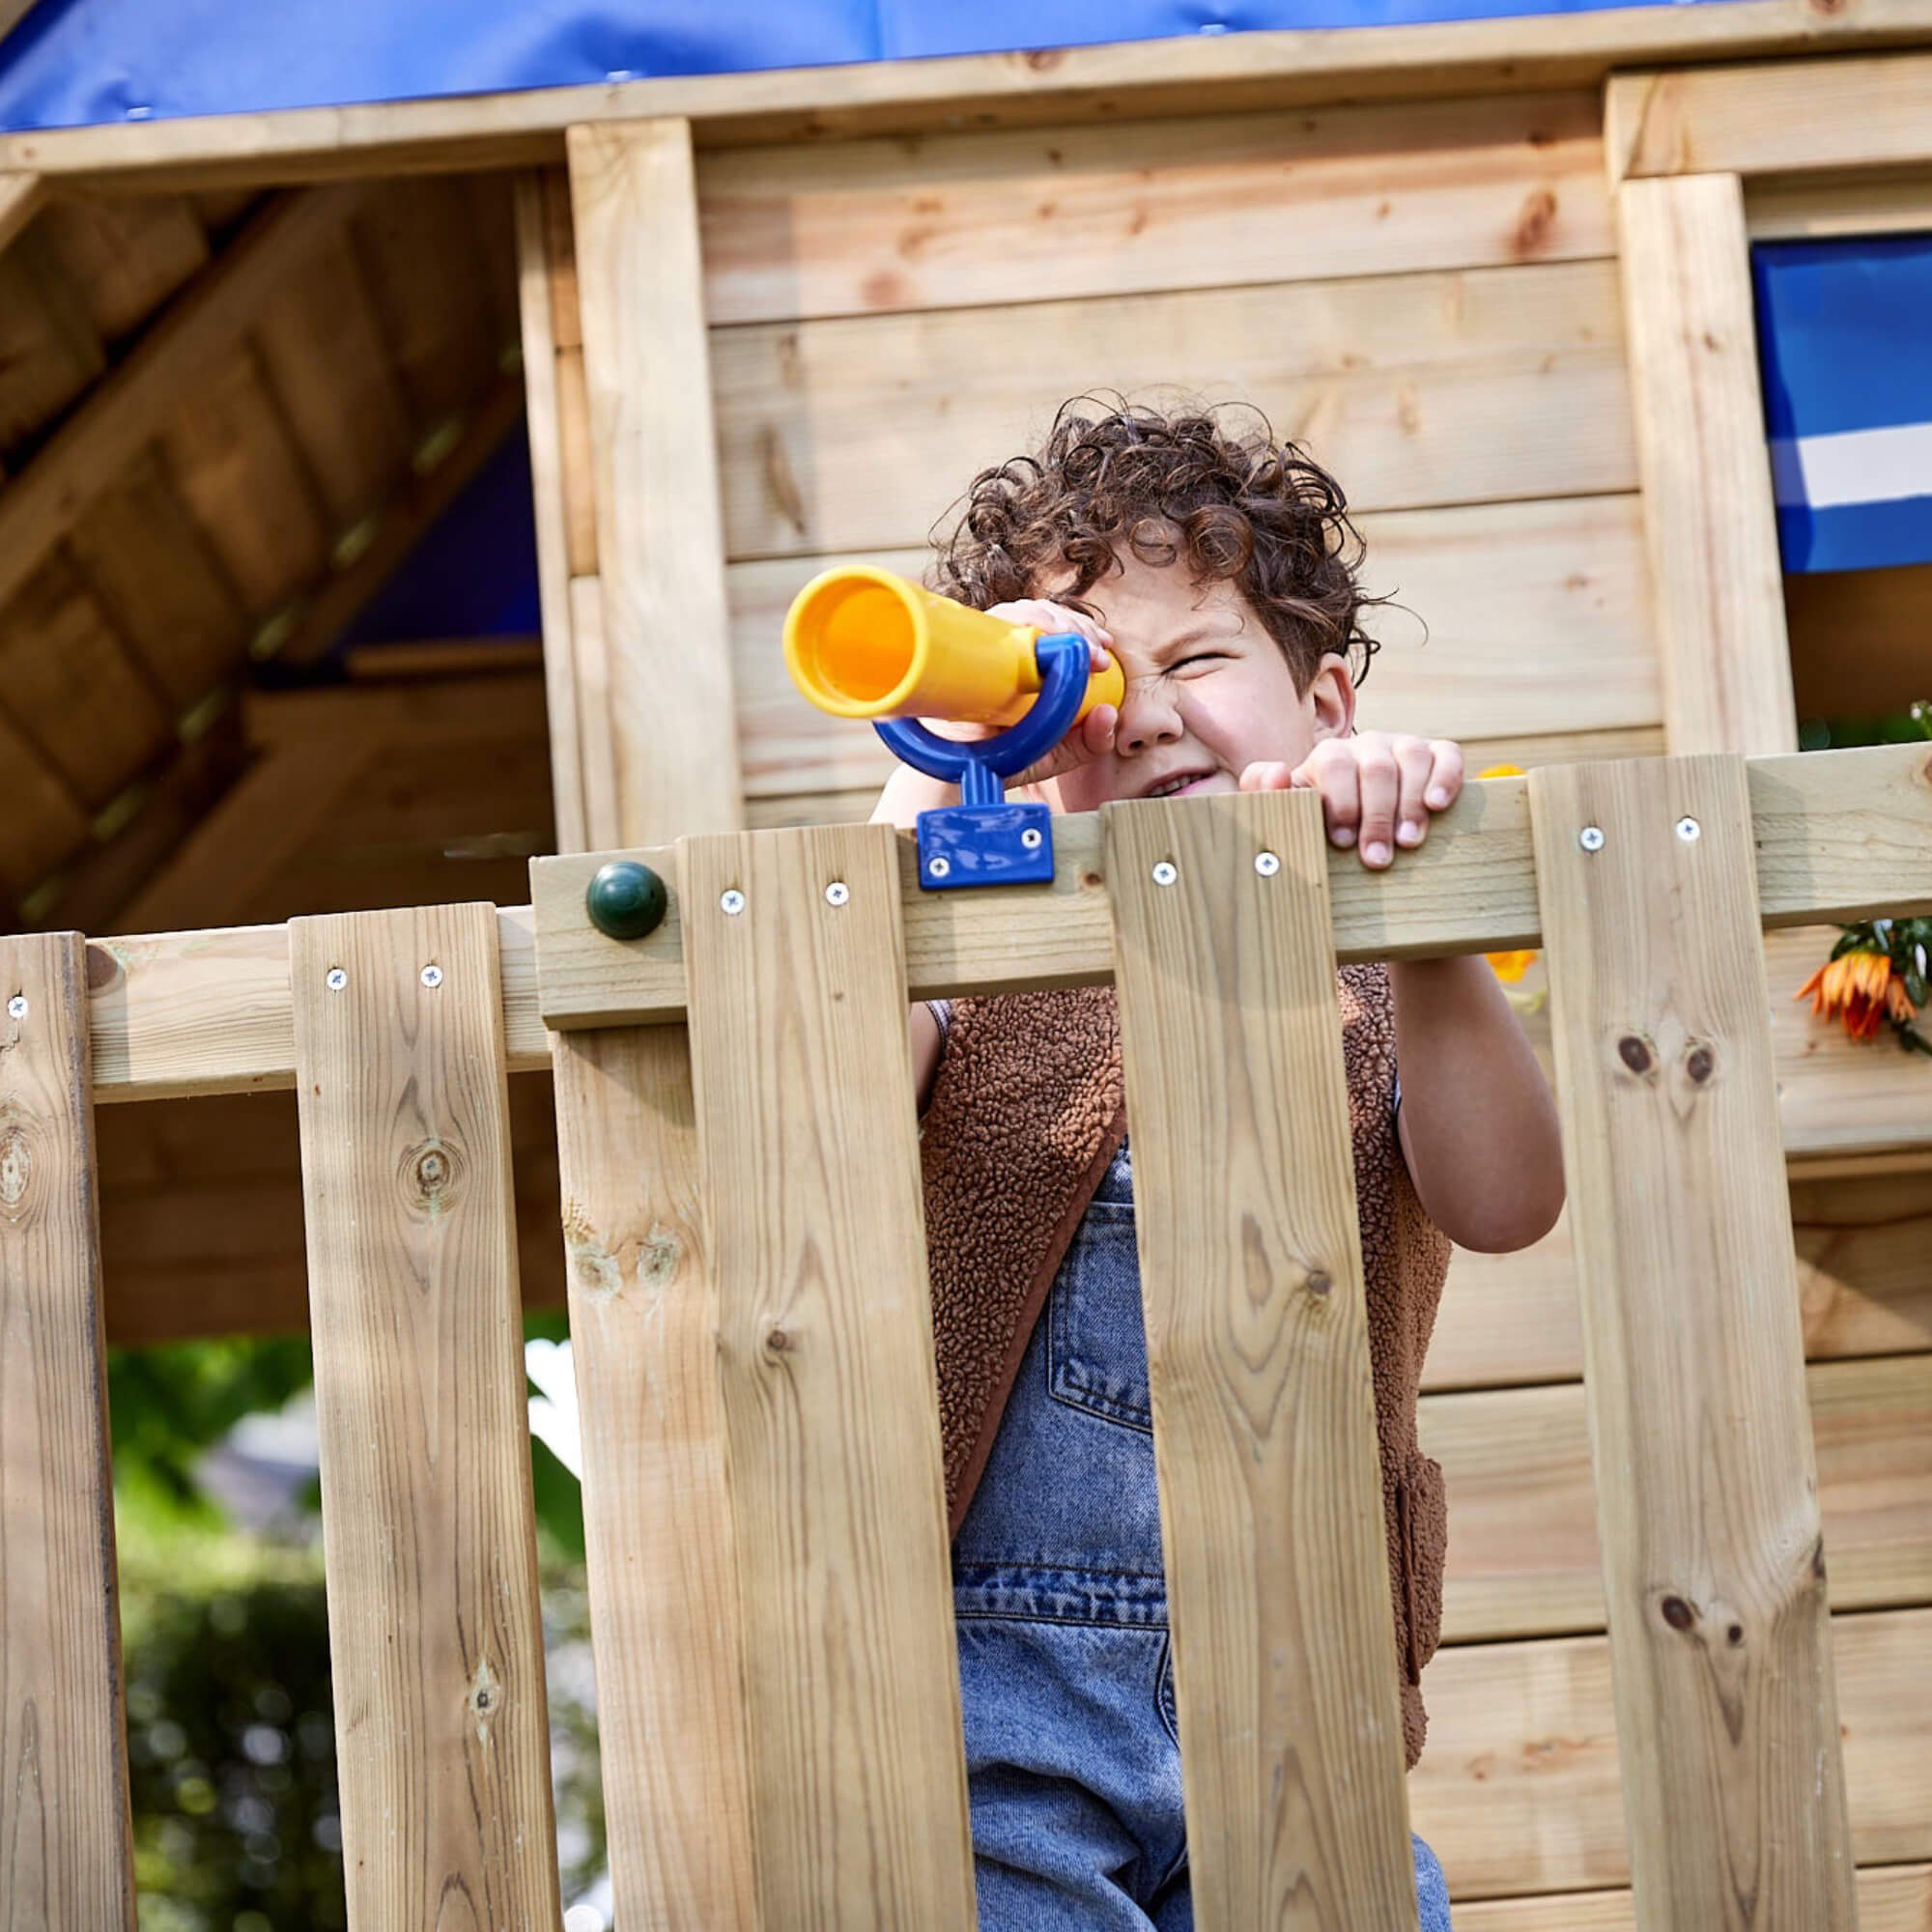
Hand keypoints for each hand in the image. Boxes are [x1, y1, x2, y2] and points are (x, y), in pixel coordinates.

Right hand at [958, 599, 1119, 799]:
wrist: (953, 776)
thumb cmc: (1002, 759)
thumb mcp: (1057, 754)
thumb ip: (1090, 742)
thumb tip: (1110, 713)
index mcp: (1029, 665)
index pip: (1059, 629)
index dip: (1083, 630)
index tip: (1104, 650)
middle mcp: (1004, 650)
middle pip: (1042, 614)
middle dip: (1075, 624)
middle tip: (1096, 655)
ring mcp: (980, 646)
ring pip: (1016, 611)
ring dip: (1049, 618)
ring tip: (1069, 640)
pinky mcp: (958, 646)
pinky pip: (987, 621)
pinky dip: (1016, 620)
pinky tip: (1035, 637)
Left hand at [1239, 732, 1463, 867]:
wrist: (1361, 830)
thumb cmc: (1322, 825)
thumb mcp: (1289, 812)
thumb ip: (1266, 794)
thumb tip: (1277, 772)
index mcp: (1328, 758)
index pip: (1334, 764)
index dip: (1340, 802)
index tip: (1343, 842)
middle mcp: (1366, 746)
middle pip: (1375, 767)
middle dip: (1376, 816)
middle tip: (1377, 859)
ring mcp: (1402, 747)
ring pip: (1411, 758)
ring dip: (1410, 803)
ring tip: (1408, 843)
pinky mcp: (1436, 755)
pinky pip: (1446, 755)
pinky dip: (1444, 779)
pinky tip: (1437, 806)